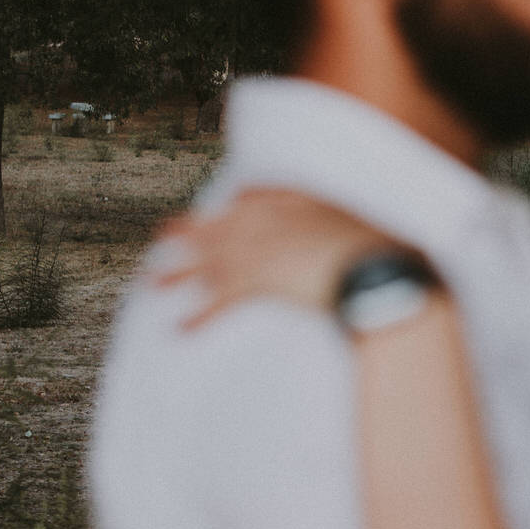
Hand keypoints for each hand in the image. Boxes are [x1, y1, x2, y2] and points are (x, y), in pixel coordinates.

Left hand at [153, 189, 399, 329]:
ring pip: (205, 261)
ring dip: (177, 273)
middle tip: (160, 238)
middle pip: (215, 226)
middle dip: (186, 235)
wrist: (376, 269)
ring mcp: (256, 253)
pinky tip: (181, 330)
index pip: (248, 198)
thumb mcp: (349, 217)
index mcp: (286, 203)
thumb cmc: (373, 244)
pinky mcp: (258, 286)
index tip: (223, 208)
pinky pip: (219, 303)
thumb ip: (324, 211)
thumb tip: (318, 218)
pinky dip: (199, 319)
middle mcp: (262, 223)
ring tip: (153, 283)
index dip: (232, 206)